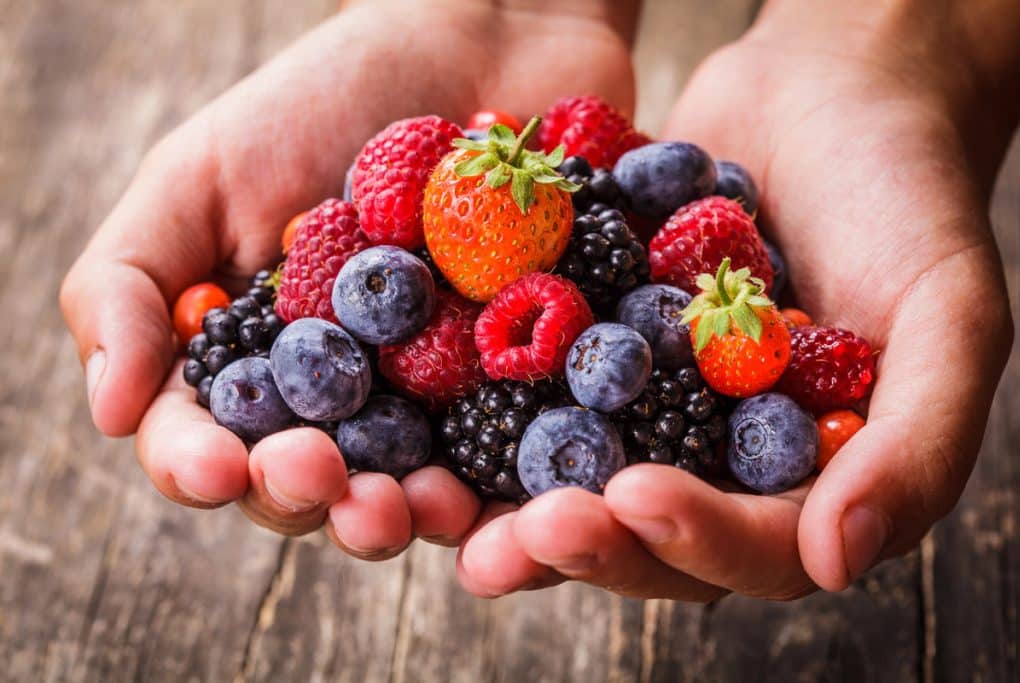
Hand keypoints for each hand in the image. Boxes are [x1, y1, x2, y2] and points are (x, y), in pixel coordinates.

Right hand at [60, 0, 635, 552]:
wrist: (486, 43)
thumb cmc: (326, 100)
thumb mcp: (202, 174)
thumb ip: (130, 283)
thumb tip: (107, 412)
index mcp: (256, 361)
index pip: (207, 443)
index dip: (203, 468)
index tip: (221, 468)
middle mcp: (343, 398)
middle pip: (313, 485)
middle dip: (312, 500)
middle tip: (329, 484)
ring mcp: (435, 398)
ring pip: (415, 491)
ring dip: (412, 516)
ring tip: (423, 507)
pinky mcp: (525, 386)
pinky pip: (522, 453)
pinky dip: (515, 483)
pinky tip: (518, 489)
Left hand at [456, 1, 1019, 597]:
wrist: (831, 90)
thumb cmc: (908, 196)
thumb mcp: (949, 314)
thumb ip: (916, 442)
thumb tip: (838, 561)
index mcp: (808, 480)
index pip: (753, 548)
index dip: (696, 540)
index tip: (633, 499)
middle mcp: (718, 459)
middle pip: (647, 533)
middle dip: (584, 541)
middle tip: (518, 537)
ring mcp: (649, 406)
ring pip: (576, 476)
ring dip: (510, 500)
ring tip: (441, 508)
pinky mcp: (592, 346)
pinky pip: (534, 383)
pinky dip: (482, 399)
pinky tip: (422, 406)